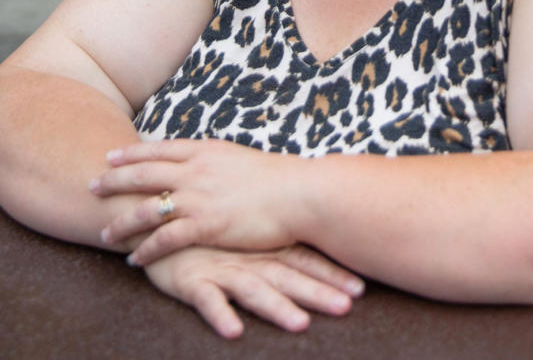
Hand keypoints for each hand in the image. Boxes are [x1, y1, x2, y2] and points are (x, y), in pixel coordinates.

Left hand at [91, 139, 307, 263]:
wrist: (299, 193)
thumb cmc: (278, 179)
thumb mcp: (242, 158)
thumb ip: (218, 162)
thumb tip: (207, 163)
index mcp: (207, 150)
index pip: (159, 149)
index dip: (132, 153)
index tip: (111, 156)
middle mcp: (197, 171)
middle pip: (144, 174)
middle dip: (114, 180)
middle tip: (92, 186)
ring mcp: (199, 198)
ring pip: (146, 209)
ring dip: (122, 222)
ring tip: (106, 233)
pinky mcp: (205, 226)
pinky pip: (164, 239)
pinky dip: (145, 250)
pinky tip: (134, 259)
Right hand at [145, 244, 362, 337]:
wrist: (160, 212)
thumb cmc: (208, 228)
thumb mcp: (245, 232)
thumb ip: (275, 240)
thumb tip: (315, 235)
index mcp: (264, 247)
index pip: (305, 260)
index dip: (332, 274)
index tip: (361, 288)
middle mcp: (249, 258)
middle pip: (289, 277)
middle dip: (318, 292)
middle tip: (347, 307)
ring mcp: (221, 268)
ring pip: (255, 289)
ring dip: (278, 307)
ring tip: (300, 325)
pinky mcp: (191, 281)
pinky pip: (207, 300)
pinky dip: (221, 314)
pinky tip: (234, 331)